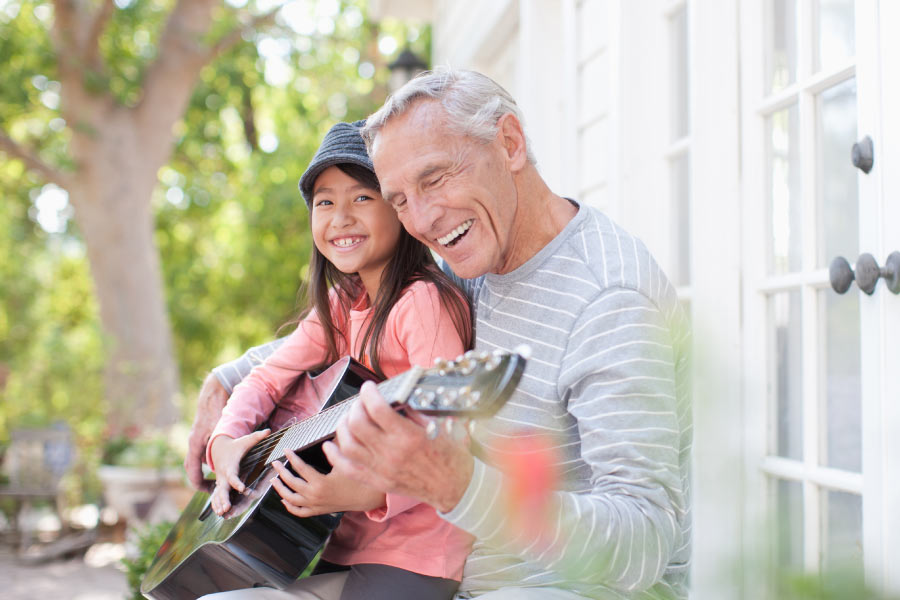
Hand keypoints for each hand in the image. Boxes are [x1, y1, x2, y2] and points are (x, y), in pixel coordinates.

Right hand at [184, 373, 228, 490]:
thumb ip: (229, 442)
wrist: (212, 396)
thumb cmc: (217, 412)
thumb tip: (236, 455)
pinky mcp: (198, 437)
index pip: (193, 470)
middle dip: (199, 480)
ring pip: (195, 461)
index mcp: (196, 444)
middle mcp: (193, 443)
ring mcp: (194, 440)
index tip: (208, 491)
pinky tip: (218, 464)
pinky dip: (206, 462)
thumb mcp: (223, 429)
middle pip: (191, 468)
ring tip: (215, 481)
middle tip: (211, 489)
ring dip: (203, 471)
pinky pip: (199, 454)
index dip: (199, 483)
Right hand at [209, 429, 269, 515]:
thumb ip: (257, 437)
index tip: (242, 488)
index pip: (233, 476)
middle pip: (222, 488)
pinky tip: (219, 514)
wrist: (219, 448)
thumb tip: (269, 430)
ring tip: (222, 514)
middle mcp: (223, 475)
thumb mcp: (246, 441)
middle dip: (223, 498)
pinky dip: (216, 504)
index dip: (237, 482)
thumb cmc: (236, 446)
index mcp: (231, 466)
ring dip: (219, 504)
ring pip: (218, 494)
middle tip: (226, 508)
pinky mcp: (219, 485)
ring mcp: (220, 481)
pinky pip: (216, 496)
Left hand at [270, 449, 385, 517]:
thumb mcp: (346, 463)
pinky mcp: (318, 511)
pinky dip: (289, 506)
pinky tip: (284, 500)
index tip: (285, 449)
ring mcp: (316, 505)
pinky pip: (299, 512)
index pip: (301, 468)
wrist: (366, 497)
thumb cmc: (357, 478)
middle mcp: (315, 496)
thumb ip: (334, 451)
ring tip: (273, 480)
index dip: (292, 457)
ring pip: (291, 500)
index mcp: (321, 483)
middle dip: (281, 472)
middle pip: (292, 483)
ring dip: (280, 490)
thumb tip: (324, 441)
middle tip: (275, 463)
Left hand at [323, 381, 473, 512]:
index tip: (368, 387)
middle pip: (358, 424)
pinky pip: (348, 469)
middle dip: (355, 407)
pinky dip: (335, 456)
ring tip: (348, 418)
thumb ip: (413, 411)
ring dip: (343, 427)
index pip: (377, 408)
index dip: (368, 393)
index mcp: (408, 436)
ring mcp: (382, 469)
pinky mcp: (378, 481)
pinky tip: (331, 445)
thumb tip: (394, 397)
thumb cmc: (449, 455)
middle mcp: (392, 453)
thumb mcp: (437, 426)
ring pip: (348, 444)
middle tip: (360, 402)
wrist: (454, 487)